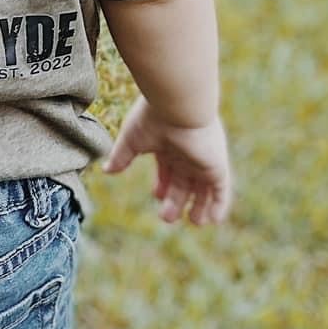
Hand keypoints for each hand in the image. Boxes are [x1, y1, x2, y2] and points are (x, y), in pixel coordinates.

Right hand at [105, 101, 232, 225]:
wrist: (178, 106)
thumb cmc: (152, 118)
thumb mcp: (131, 140)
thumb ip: (121, 157)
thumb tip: (106, 170)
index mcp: (169, 146)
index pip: (168, 169)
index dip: (164, 184)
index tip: (157, 196)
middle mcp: (188, 154)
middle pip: (184, 182)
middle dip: (176, 200)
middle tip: (166, 218)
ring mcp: (203, 161)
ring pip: (204, 189)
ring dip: (199, 206)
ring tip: (194, 222)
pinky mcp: (216, 167)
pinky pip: (221, 190)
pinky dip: (218, 205)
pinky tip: (213, 220)